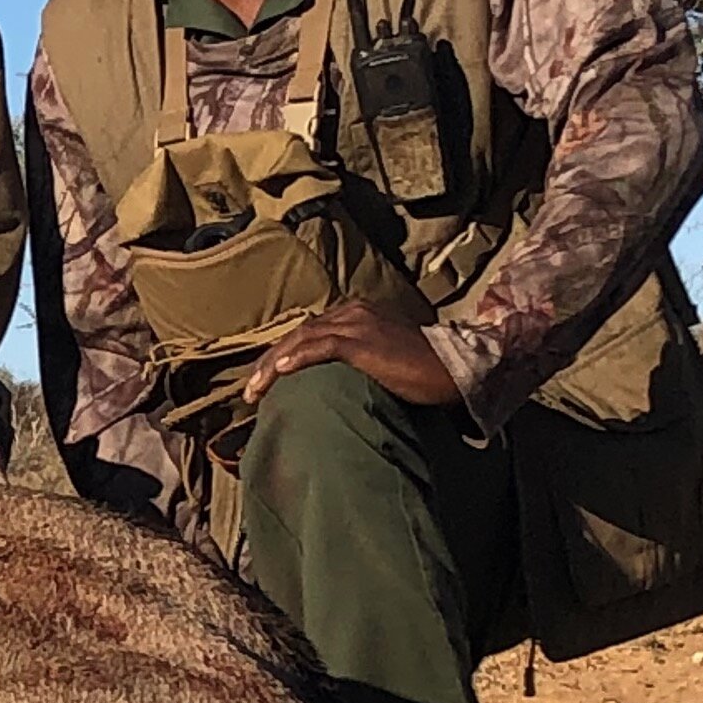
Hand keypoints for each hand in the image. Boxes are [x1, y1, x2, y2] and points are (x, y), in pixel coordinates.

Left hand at [254, 301, 464, 409]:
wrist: (453, 368)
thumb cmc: (423, 370)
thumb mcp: (383, 357)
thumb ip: (358, 359)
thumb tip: (333, 382)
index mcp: (356, 313)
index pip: (308, 332)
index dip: (282, 355)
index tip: (264, 380)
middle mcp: (353, 312)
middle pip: (298, 335)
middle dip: (269, 362)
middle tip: (250, 391)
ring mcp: (358, 324)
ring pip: (302, 340)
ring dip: (273, 365)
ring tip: (254, 390)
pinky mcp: (364, 342)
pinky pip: (322, 347)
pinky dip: (298, 358)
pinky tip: (280, 372)